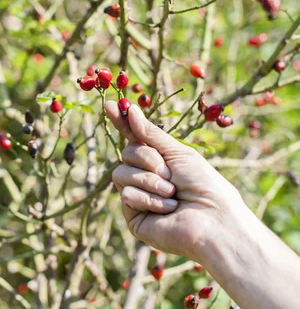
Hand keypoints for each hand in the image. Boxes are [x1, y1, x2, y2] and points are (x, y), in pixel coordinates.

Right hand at [105, 101, 243, 260]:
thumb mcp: (178, 152)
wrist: (213, 220)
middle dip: (147, 158)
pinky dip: (149, 199)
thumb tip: (130, 108)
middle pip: (127, 153)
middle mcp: (145, 176)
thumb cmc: (204, 185)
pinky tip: (167, 209)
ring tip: (171, 193)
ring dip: (149, 180)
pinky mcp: (133, 216)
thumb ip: (150, 133)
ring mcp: (137, 196)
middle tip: (169, 172)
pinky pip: (127, 195)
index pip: (133, 137)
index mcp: (159, 159)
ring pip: (120, 173)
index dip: (121, 121)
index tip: (109, 104)